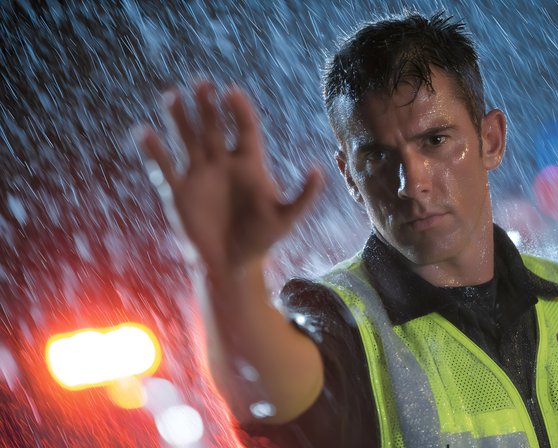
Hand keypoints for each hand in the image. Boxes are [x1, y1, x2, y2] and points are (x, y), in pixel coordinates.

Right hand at [139, 82, 322, 272]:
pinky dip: (154, 151)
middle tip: (201, 82)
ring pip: (188, 139)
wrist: (232, 265)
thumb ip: (304, 195)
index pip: (244, 128)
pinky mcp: (179, 192)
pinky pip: (164, 168)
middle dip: (207, 105)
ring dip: (179, 118)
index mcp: (249, 165)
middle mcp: (222, 164)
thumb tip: (317, 168)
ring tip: (172, 95)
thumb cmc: (261, 241)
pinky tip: (144, 132)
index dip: (238, 109)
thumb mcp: (287, 219)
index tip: (230, 91)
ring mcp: (199, 175)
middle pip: (213, 127)